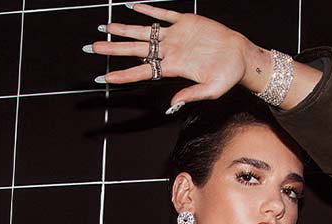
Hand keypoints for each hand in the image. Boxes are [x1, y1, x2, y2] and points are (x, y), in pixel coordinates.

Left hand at [85, 2, 251, 110]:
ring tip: (104, 27)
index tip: (103, 77)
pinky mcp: (185, 21)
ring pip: (143, 32)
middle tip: (91, 47)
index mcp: (172, 69)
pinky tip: (133, 6)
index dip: (121, 75)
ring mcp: (175, 36)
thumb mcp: (210, 90)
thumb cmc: (227, 76)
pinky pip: (162, 14)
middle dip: (112, 49)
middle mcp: (169, 52)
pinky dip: (148, 9)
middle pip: (134, 50)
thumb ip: (190, 96)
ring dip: (123, 29)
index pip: (141, 72)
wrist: (240, 56)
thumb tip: (172, 106)